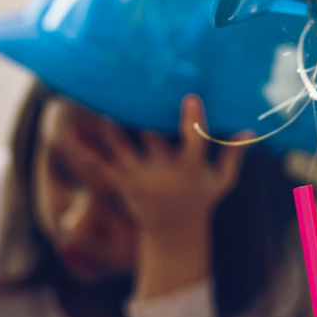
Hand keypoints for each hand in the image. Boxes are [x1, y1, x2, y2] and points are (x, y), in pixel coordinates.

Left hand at [99, 95, 248, 298]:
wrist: (172, 233)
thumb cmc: (200, 200)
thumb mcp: (222, 182)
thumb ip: (233, 156)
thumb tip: (250, 130)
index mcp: (189, 169)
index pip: (194, 142)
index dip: (193, 121)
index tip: (191, 97)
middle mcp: (163, 172)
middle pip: (151, 138)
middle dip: (144, 114)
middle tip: (136, 82)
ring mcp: (139, 177)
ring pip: (119, 145)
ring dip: (110, 123)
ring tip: (102, 94)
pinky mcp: (121, 182)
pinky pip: (99, 162)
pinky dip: (84, 148)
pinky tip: (66, 129)